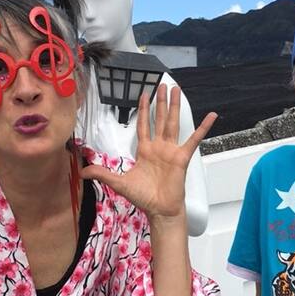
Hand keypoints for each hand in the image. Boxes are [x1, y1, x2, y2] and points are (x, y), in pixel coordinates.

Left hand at [81, 84, 215, 218]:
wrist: (159, 210)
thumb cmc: (143, 197)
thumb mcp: (119, 182)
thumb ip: (102, 174)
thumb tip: (83, 171)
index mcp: (145, 150)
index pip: (143, 125)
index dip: (143, 110)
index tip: (144, 95)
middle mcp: (159, 147)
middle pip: (160, 119)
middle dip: (161, 102)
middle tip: (163, 85)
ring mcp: (171, 151)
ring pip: (173, 123)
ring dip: (175, 106)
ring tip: (177, 90)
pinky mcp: (182, 157)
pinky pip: (193, 140)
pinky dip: (203, 128)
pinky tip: (211, 116)